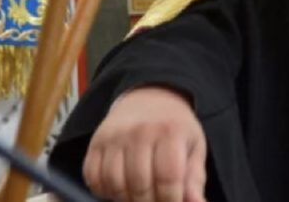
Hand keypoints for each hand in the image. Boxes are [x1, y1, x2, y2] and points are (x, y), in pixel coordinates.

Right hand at [83, 86, 206, 201]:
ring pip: (115, 185)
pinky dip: (104, 191)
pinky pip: (93, 178)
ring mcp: (114, 137)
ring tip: (139, 198)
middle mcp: (140, 132)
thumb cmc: (174, 128)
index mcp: (170, 132)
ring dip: (126, 199)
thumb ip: (194, 178)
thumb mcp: (194, 146)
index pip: (168, 178)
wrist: (148, 98)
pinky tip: (118, 189)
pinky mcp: (95, 143)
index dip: (170, 200)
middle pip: (140, 185)